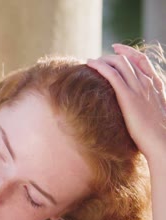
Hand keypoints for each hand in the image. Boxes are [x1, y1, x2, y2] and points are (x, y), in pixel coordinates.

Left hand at [86, 44, 165, 159]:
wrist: (162, 143)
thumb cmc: (157, 135)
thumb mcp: (154, 116)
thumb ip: (147, 107)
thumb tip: (137, 110)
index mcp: (156, 86)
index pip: (142, 60)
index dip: (128, 51)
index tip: (116, 47)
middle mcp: (147, 83)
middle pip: (128, 59)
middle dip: (111, 56)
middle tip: (97, 59)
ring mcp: (138, 89)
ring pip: (120, 63)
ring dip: (103, 59)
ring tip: (90, 62)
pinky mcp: (128, 97)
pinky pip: (112, 74)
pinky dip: (100, 66)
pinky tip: (90, 64)